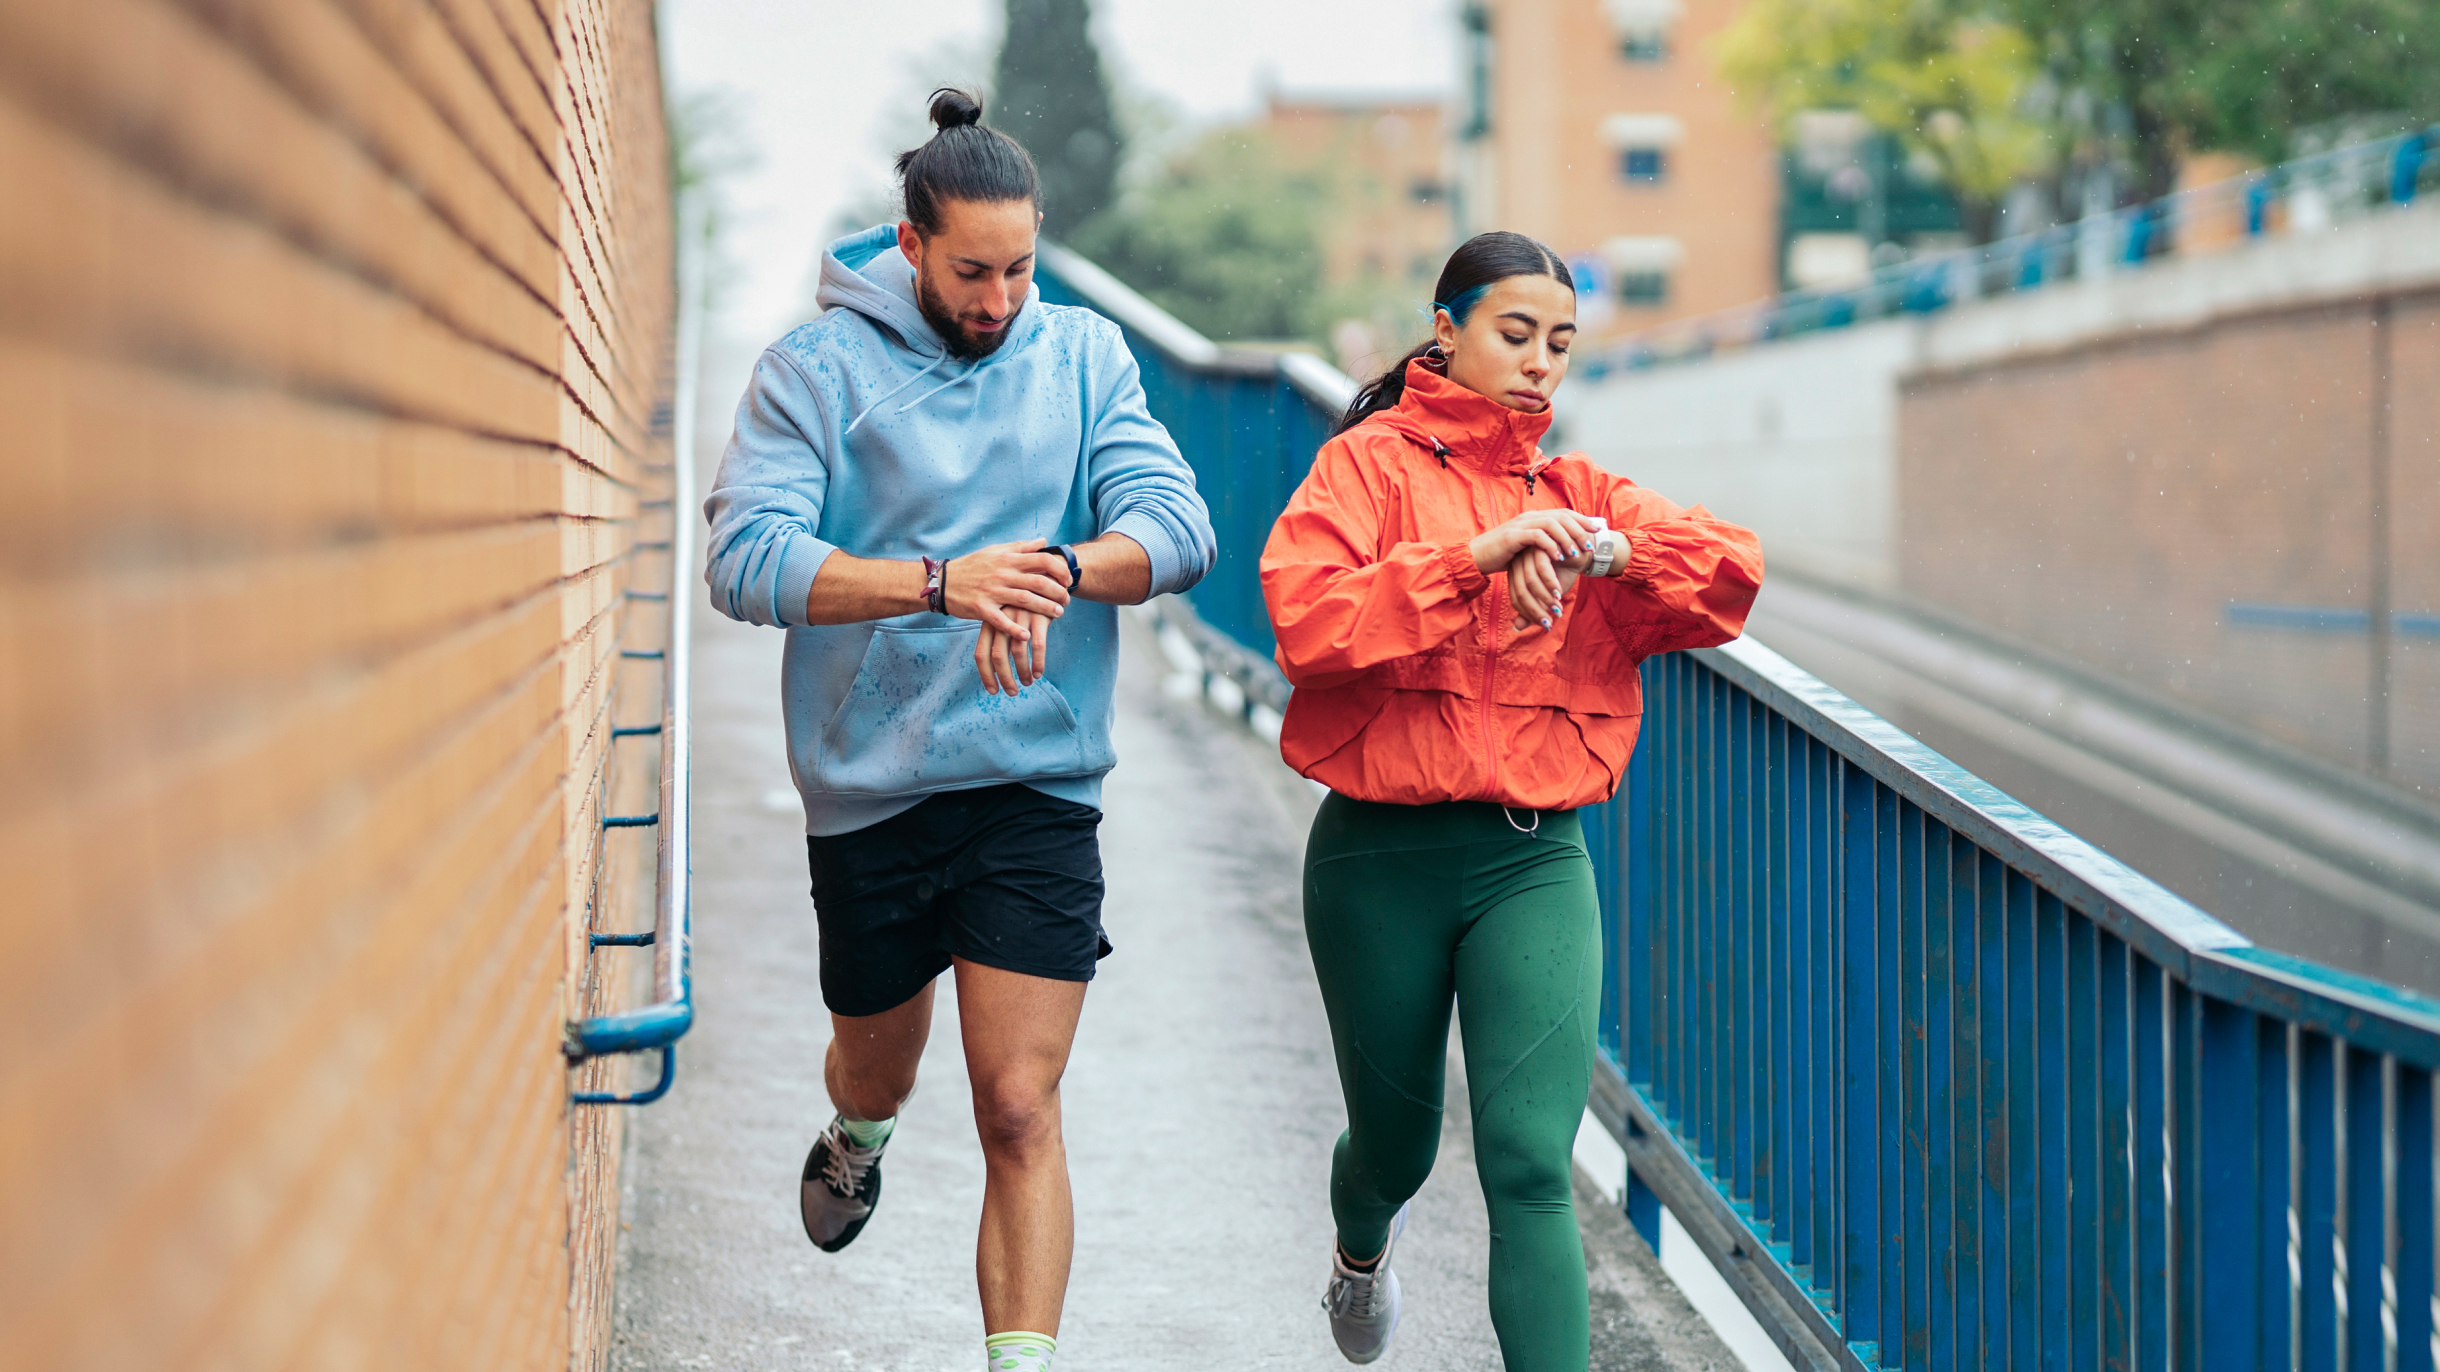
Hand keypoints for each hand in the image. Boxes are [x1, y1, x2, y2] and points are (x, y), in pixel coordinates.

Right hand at [945, 539, 1072, 636]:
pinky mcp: (981, 608)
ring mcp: (992, 591)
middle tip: (1067, 601)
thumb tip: (1044, 541)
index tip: (1067, 580)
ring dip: (1045, 608)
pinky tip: (1027, 635)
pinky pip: (1001, 620)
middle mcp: (1002, 574)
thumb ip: (1021, 547)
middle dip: (1057, 592)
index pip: (1041, 560)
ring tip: (1059, 614)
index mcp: (1007, 559)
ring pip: (1025, 600)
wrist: (941, 582)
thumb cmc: (972, 566)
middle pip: (1038, 581)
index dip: (1059, 570)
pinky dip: (1014, 629)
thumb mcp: (995, 551)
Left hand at [976, 610, 1050, 693]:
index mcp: (990, 621)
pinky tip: (1039, 673)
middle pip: (998, 656)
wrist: (1043, 576)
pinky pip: (1038, 646)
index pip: (981, 653)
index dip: (986, 675)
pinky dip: (1038, 663)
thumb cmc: (1022, 602)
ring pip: (1018, 653)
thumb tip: (995, 668)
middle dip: (1005, 679)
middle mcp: (1002, 619)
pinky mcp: (1039, 616)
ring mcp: (1020, 617)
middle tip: (1012, 692)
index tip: (993, 691)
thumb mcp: (1005, 614)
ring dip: (1023, 672)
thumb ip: (998, 635)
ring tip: (1028, 682)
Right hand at [1469, 509, 1600, 576]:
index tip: (1598, 530)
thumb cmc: (1502, 555)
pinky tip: (1559, 557)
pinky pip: (1537, 537)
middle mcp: (1529, 517)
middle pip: (1562, 516)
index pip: (1563, 513)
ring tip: (1577, 554)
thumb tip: (1562, 547)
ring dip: (1567, 538)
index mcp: (1534, 517)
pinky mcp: (1513, 536)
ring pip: (1552, 524)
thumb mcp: (1527, 548)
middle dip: (1580, 529)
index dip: (1582, 520)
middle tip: (1591, 545)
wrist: (1477, 557)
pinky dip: (1551, 546)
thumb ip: (1543, 544)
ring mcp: (1521, 524)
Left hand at [1508, 548, 1582, 631]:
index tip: (1545, 624)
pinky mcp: (1540, 544)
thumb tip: (1517, 627)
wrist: (1581, 553)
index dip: (1529, 613)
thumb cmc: (1563, 573)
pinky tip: (1559, 591)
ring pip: (1530, 580)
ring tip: (1558, 607)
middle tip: (1551, 620)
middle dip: (1537, 609)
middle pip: (1520, 591)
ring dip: (1545, 598)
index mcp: (1515, 573)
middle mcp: (1518, 562)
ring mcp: (1527, 552)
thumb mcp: (1548, 595)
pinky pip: (1541, 567)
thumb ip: (1533, 608)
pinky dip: (1550, 582)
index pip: (1515, 598)